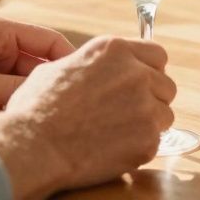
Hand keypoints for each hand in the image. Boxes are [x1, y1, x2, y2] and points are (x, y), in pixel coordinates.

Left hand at [0, 14, 75, 123]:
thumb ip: (19, 90)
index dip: (69, 63)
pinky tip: (11, 127)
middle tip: (63, 112)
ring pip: (21, 87)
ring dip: (25, 104)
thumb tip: (55, 97)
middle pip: (37, 67)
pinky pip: (4, 101)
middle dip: (46, 89)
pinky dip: (9, 113)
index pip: (49, 42)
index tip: (85, 86)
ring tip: (36, 121)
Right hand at [0, 35, 175, 199]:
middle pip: (165, 85)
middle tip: (128, 113)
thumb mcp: (58, 68)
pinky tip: (114, 148)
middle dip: (152, 98)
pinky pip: (156, 141)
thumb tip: (96, 69)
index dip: (150, 70)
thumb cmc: (36, 110)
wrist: (33, 147)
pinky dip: (140, 146)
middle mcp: (135, 73)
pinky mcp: (148, 138)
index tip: (143, 82)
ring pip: (164, 114)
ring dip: (148, 123)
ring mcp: (145, 106)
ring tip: (118, 133)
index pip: (156, 54)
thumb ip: (89, 64)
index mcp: (114, 50)